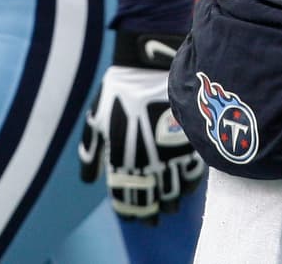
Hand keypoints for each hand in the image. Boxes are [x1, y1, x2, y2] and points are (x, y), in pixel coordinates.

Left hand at [78, 32, 204, 221]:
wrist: (151, 63)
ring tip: (169, 202)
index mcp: (121, 162)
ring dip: (170, 202)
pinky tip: (184, 183)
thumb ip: (92, 151)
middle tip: (152, 217)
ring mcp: (170, 157)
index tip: (131, 215)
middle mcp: (146, 166)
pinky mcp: (190, 145)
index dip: (129, 213)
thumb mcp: (96, 118)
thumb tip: (88, 180)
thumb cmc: (119, 89)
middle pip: (152, 206)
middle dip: (151, 214)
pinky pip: (192, 177)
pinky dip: (188, 185)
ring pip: (174, 196)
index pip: (126, 203)